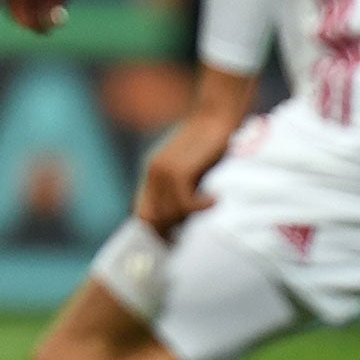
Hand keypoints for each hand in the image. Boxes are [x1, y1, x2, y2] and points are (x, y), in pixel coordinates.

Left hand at [134, 112, 237, 237]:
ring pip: (169, 213)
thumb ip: (183, 189)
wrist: (216, 116)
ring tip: (209, 209)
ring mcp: (162, 171)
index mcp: (152, 174)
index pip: (143, 213)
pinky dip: (200, 207)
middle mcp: (152, 173)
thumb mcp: (192, 169)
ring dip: (189, 218)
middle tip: (194, 233)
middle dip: (172, 231)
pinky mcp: (178, 170)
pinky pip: (184, 203)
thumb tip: (182, 222)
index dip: (154, 231)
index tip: (172, 243)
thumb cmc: (211, 143)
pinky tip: (216, 200)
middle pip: (153, 218)